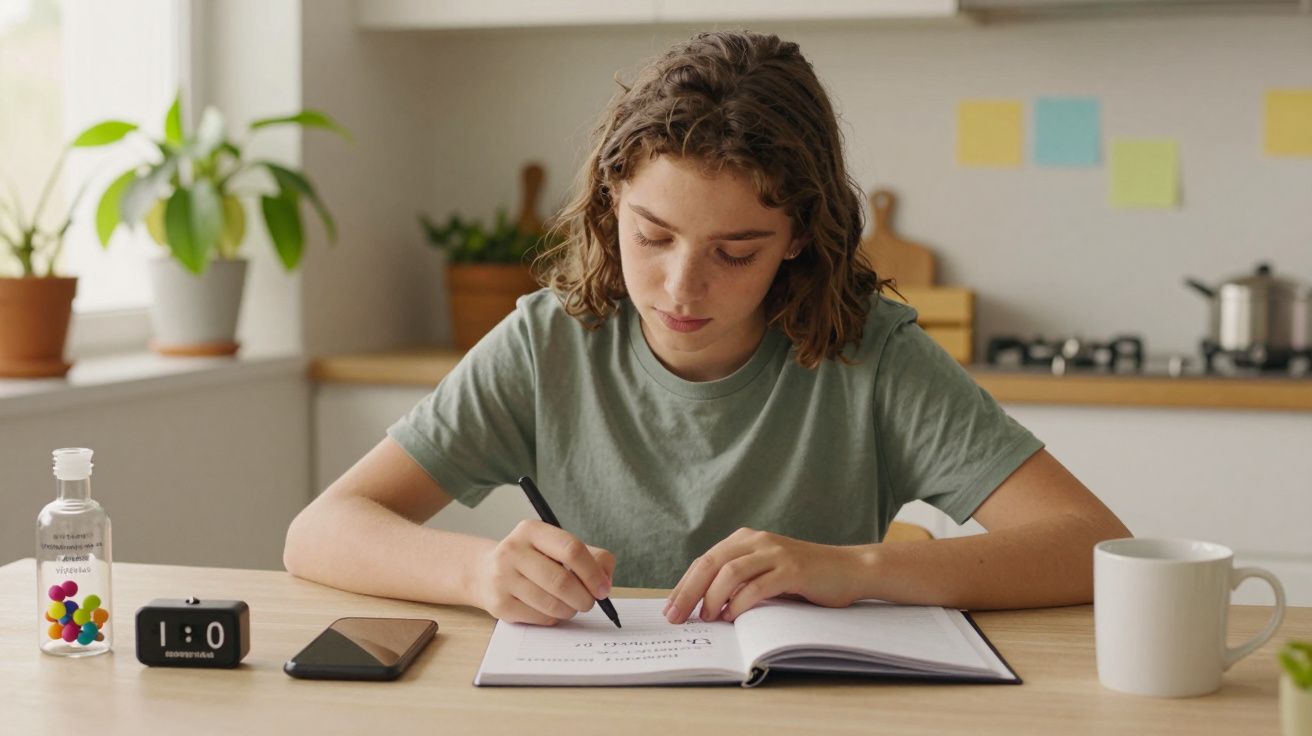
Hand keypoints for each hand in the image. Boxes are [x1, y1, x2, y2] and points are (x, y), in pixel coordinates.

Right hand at [475, 519, 615, 625]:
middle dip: (584, 598)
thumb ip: (592, 557)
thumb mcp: (558, 548)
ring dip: (570, 610)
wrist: (485, 572)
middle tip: (589, 602)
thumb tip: (605, 582)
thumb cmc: (533, 560)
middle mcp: (513, 550)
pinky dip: (553, 618)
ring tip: (570, 606)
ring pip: (552, 604)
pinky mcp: (499, 603)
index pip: (571, 550)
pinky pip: (539, 618)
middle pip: (562, 581)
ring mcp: (503, 578)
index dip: (593, 573)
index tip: (603, 589)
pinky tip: (549, 610)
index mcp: (532, 530)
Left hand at [663, 527, 861, 623]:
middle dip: (688, 592)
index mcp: (745, 539)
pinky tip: (732, 616)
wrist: (848, 569)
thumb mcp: (765, 572)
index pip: (704, 561)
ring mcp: (775, 552)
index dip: (684, 585)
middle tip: (675, 617)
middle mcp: (757, 540)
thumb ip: (739, 580)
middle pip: (710, 564)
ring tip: (706, 618)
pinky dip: (740, 602)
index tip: (670, 609)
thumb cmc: (805, 577)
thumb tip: (702, 605)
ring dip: (712, 598)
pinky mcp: (792, 569)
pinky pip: (757, 586)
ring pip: (730, 573)